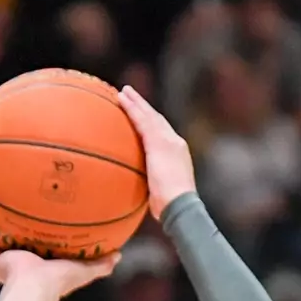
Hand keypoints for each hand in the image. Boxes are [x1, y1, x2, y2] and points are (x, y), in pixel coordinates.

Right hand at [0, 222, 118, 294]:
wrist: (33, 288)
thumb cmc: (58, 281)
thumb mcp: (83, 270)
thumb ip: (100, 265)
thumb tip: (119, 254)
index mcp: (43, 263)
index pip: (44, 247)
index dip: (43, 236)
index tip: (43, 220)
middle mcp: (24, 261)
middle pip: (19, 242)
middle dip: (17, 229)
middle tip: (16, 209)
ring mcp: (7, 260)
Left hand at [117, 86, 195, 219]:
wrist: (179, 205)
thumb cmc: (170, 208)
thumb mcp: (160, 196)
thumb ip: (150, 189)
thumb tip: (136, 198)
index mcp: (176, 154)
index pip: (162, 134)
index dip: (151, 122)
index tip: (141, 115)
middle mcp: (175, 143)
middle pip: (157, 120)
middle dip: (144, 107)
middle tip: (131, 95)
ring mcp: (168, 141)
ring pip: (149, 116)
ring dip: (136, 102)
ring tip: (123, 92)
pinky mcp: (158, 142)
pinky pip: (142, 121)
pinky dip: (132, 109)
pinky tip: (121, 100)